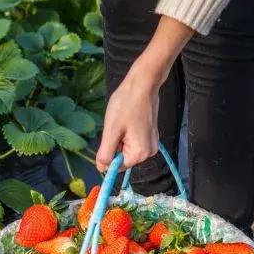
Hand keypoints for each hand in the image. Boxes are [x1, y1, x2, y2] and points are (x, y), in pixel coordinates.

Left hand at [95, 16, 192, 172]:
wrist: (143, 84)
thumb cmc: (126, 104)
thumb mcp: (111, 131)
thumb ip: (106, 154)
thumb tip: (102, 170)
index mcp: (140, 154)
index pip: (117, 166)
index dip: (108, 154)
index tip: (110, 135)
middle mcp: (149, 152)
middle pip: (122, 158)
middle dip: (115, 144)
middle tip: (117, 125)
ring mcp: (151, 143)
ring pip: (126, 149)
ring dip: (119, 138)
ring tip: (123, 121)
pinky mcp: (150, 135)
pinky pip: (132, 141)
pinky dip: (125, 133)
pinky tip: (128, 119)